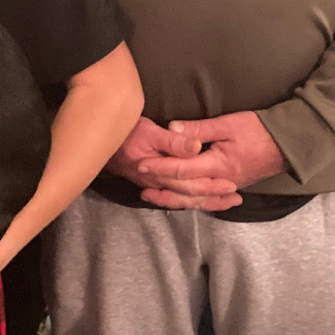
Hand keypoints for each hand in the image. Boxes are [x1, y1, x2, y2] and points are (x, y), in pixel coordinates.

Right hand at [104, 115, 238, 209]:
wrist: (99, 140)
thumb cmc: (125, 132)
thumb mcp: (150, 131)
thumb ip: (173, 141)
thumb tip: (196, 147)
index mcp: (160, 173)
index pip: (190, 183)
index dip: (211, 185)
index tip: (231, 185)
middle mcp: (157, 184)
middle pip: (189, 196)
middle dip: (213, 197)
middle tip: (235, 197)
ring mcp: (154, 185)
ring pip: (183, 200)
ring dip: (204, 202)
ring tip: (224, 202)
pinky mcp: (152, 183)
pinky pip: (174, 198)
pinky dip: (189, 201)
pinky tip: (198, 202)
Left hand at [134, 110, 285, 209]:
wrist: (288, 144)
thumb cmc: (258, 130)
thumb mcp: (227, 124)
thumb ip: (198, 130)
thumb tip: (172, 129)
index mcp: (218, 166)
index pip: (182, 170)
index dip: (160, 167)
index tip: (141, 164)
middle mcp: (221, 181)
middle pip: (186, 190)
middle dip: (162, 188)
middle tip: (140, 184)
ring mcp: (227, 186)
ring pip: (195, 199)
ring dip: (173, 199)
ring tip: (153, 196)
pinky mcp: (231, 186)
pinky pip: (207, 198)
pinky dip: (192, 201)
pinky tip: (180, 201)